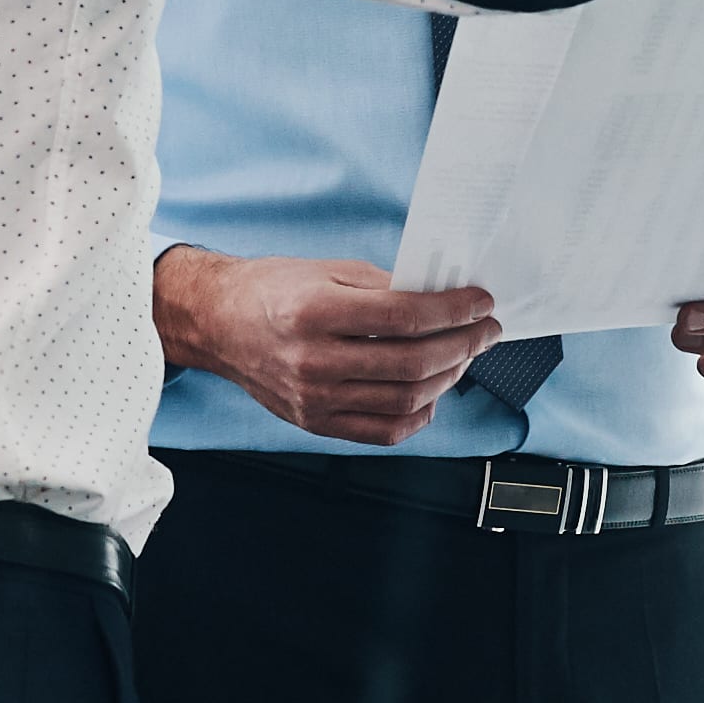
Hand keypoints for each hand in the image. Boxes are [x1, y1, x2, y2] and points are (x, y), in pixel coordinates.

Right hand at [156, 247, 502, 445]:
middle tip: (485, 330)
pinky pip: (384, 431)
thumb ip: (385, 286)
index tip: (480, 303)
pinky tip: (432, 392)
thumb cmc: (272, 290)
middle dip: (464, 344)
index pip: (406, 317)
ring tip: (463, 356)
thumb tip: (442, 300)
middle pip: (413, 362)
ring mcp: (314, 399)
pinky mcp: (315, 423)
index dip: (454, 311)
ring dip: (449, 377)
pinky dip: (419, 414)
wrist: (218, 324)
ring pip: (406, 399)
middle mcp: (313, 360)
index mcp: (315, 312)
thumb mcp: (328, 271)